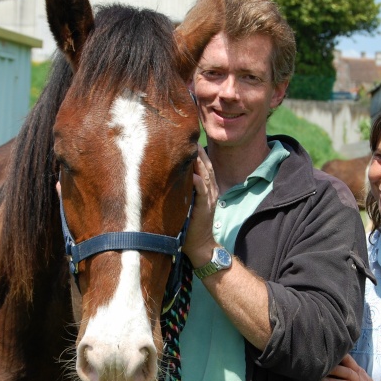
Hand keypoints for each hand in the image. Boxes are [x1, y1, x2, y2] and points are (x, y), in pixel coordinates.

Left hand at [183, 146, 218, 265]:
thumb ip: (184, 188)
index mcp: (207, 188)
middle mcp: (211, 190)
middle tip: (188, 136)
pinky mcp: (205, 208)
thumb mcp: (187, 202)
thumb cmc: (190, 224)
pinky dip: (198, 182)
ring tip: (191, 147)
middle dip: (198, 150)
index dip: (198, 151)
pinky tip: (191, 174)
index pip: (204, 165)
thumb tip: (170, 174)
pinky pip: (202, 191)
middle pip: (206, 165)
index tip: (187, 138)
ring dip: (199, 161)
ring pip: (206, 175)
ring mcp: (209, 198)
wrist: (200, 245)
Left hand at [322, 354, 380, 380]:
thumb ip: (349, 369)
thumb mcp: (361, 376)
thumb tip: (333, 362)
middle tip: (321, 368)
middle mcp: (358, 380)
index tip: (329, 353)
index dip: (340, 356)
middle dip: (334, 369)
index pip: (349, 361)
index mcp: (358, 372)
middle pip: (346, 372)